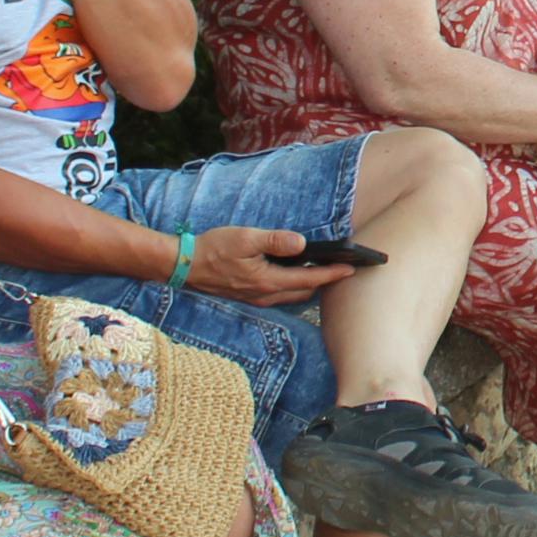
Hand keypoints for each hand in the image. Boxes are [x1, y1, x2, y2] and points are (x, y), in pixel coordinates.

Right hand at [187, 225, 361, 304]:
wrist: (183, 266)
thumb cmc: (213, 249)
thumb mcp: (245, 238)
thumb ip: (274, 241)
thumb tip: (302, 243)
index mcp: (268, 281)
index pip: (310, 279)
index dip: (333, 274)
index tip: (352, 268)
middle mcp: (266, 295)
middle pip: (306, 290)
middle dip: (326, 280)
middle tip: (344, 268)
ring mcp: (257, 298)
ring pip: (294, 294)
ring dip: (311, 284)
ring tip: (327, 269)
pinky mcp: (250, 296)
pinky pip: (281, 294)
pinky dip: (295, 284)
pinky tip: (297, 272)